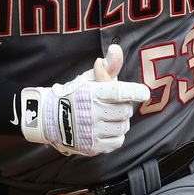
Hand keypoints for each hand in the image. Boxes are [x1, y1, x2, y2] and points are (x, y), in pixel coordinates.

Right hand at [20, 45, 149, 155]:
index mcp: (93, 92)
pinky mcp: (92, 146)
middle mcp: (93, 112)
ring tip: (110, 115)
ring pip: (123, 126)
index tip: (144, 93)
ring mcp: (92, 131)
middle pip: (125, 110)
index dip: (135, 92)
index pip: (120, 92)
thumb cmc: (74, 94)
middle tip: (116, 103)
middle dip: (124, 105)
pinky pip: (118, 141)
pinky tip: (108, 128)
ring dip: (121, 120)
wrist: (49, 118)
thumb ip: (107, 66)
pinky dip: (117, 134)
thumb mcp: (88, 78)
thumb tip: (116, 48)